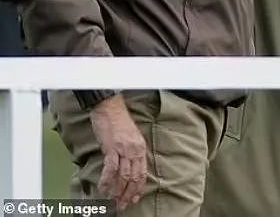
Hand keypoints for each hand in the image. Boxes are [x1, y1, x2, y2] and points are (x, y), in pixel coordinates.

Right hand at [90, 94, 147, 209]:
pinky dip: (107, 180)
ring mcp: (124, 149)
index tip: (134, 199)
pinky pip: (111, 168)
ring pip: (124, 175)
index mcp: (141, 147)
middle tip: (122, 205)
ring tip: (112, 201)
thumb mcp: (131, 137)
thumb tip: (129, 168)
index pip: (142, 172)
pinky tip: (103, 188)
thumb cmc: (119, 121)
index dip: (138, 188)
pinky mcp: (112, 147)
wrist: (110, 108)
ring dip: (117, 191)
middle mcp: (135, 149)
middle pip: (134, 177)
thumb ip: (132, 151)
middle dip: (128, 194)